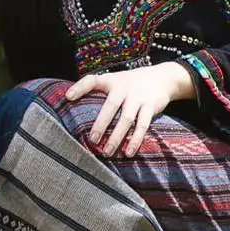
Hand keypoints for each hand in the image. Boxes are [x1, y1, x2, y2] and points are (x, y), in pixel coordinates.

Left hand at [66, 62, 196, 157]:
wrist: (161, 78)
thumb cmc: (128, 83)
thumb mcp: (113, 81)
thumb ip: (96, 90)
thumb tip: (69, 102)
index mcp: (110, 81)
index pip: (91, 81)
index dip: (79, 87)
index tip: (68, 97)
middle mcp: (123, 88)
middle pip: (111, 106)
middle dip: (101, 124)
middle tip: (92, 140)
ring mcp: (138, 98)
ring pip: (127, 119)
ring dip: (117, 137)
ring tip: (107, 152)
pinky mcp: (150, 107)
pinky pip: (142, 126)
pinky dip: (135, 140)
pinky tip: (128, 152)